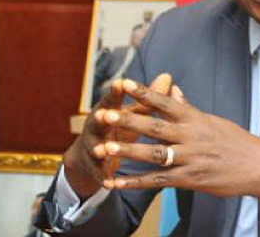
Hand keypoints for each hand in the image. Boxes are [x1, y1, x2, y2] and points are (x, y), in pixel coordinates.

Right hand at [62, 74, 171, 199]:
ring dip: (99, 149)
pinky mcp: (94, 167)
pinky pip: (99, 172)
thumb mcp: (133, 112)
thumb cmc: (119, 126)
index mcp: (107, 111)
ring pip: (96, 147)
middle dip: (102, 118)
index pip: (112, 99)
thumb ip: (148, 98)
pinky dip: (103, 176)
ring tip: (101, 150)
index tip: (121, 82)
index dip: (116, 91)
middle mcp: (97, 127)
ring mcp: (93, 146)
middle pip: (99, 121)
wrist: (91, 154)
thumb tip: (167, 76)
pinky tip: (108, 182)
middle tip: (104, 114)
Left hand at [96, 81, 259, 205]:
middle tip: (104, 114)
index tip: (123, 83)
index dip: (143, 93)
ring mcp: (190, 159)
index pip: (165, 102)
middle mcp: (191, 136)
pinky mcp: (190, 179)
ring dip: (127, 152)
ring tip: (103, 149)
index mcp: (195, 118)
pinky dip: (135, 184)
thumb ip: (188, 107)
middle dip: (128, 120)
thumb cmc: (236, 142)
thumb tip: (172, 89)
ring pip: (154, 155)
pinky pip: (158, 182)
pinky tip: (115, 184)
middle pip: (155, 126)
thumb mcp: (212, 120)